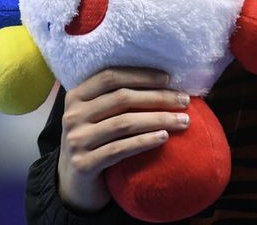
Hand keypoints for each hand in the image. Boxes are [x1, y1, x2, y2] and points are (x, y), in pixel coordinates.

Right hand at [58, 67, 191, 212]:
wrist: (75, 182)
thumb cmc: (96, 139)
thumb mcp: (98, 114)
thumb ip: (117, 97)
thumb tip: (165, 80)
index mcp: (76, 96)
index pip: (110, 77)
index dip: (141, 75)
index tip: (169, 79)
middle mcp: (72, 116)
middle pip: (122, 98)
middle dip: (158, 97)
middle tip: (184, 100)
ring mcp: (76, 141)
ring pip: (124, 123)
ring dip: (158, 119)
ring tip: (183, 120)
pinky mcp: (83, 165)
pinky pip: (120, 149)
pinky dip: (145, 141)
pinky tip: (164, 137)